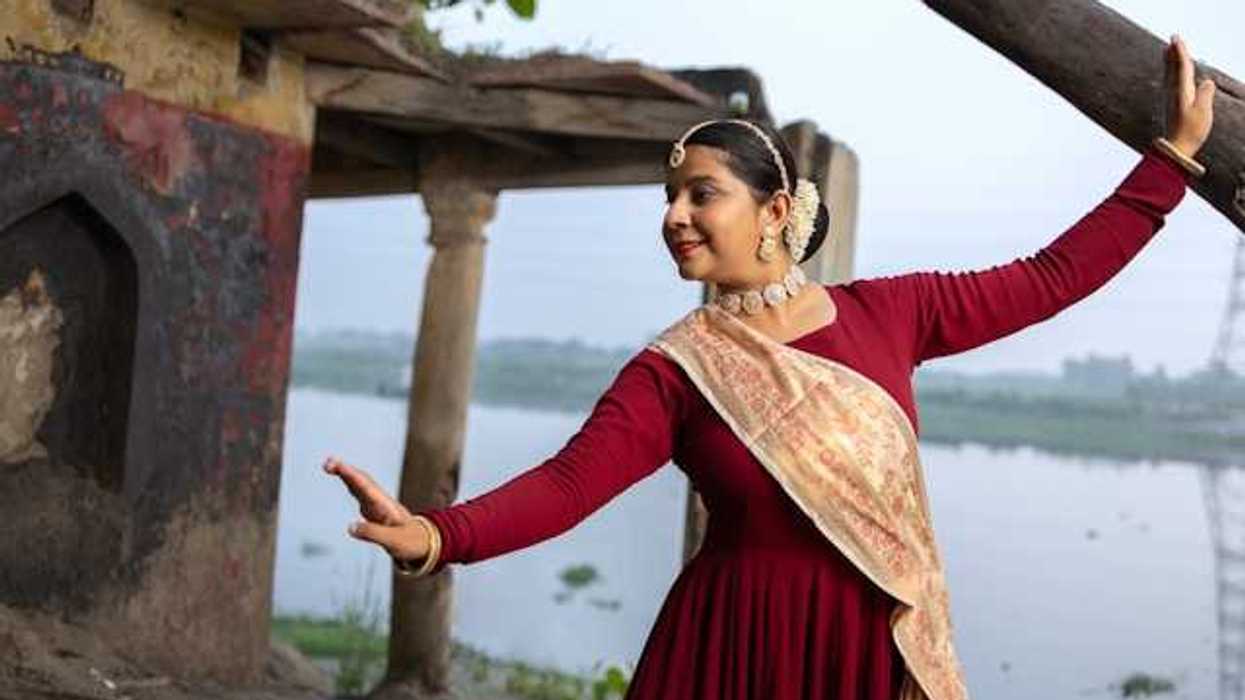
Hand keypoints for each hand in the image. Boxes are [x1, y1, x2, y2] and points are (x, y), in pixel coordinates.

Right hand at [324, 456, 431, 560]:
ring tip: (329, 466)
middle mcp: (380, 502)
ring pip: (360, 486)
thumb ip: (373, 534)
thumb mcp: (394, 541)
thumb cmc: (412, 542)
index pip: (365, 486)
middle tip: (327, 463)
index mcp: (385, 506)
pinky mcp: (375, 512)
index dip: (350, 475)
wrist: (424, 544)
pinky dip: (351, 484)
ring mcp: (377, 506)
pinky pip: (361, 494)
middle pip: (361, 481)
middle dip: (345, 470)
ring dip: (346, 475)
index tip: (337, 465)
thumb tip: (350, 527)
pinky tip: (345, 480)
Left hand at [1163, 34, 1214, 157]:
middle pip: (1173, 69)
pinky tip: (1172, 74)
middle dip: (1173, 54)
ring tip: (1168, 51)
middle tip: (1172, 40)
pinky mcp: (1172, 106)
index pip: (1182, 67)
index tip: (1175, 39)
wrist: (1177, 148)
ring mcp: (1171, 99)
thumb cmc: (1191, 131)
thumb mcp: (1202, 112)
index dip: (1180, 52)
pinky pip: (1171, 84)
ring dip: (1170, 62)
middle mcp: (1174, 93)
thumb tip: (1207, 82)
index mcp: (1182, 92)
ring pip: (1170, 76)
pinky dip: (1171, 74)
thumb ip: (1205, 95)